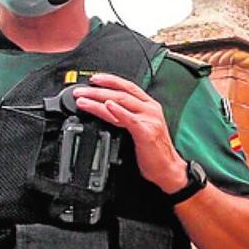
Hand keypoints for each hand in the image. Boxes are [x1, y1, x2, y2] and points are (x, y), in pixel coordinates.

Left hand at [72, 74, 188, 193]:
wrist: (168, 169)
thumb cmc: (154, 152)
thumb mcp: (141, 128)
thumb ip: (127, 116)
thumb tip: (106, 108)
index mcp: (149, 106)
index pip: (127, 86)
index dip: (109, 80)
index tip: (93, 79)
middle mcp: (150, 109)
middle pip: (121, 92)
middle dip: (97, 90)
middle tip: (80, 92)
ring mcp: (149, 120)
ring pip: (122, 102)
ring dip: (99, 99)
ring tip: (83, 100)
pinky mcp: (146, 132)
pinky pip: (129, 119)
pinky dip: (117, 111)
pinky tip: (108, 106)